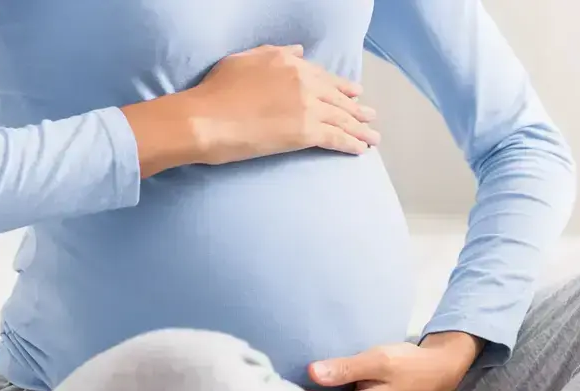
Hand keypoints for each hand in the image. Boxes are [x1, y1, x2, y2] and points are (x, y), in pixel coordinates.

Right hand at [122, 44, 378, 175]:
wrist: (206, 118)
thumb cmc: (215, 91)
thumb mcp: (244, 60)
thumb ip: (275, 53)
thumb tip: (299, 51)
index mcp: (289, 62)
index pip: (323, 76)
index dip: (341, 88)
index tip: (354, 94)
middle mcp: (304, 80)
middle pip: (338, 98)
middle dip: (357, 109)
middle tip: (370, 117)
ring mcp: (307, 106)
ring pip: (343, 118)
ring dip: (361, 129)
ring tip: (373, 137)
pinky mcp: (306, 132)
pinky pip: (337, 137)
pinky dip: (352, 143)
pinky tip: (361, 149)